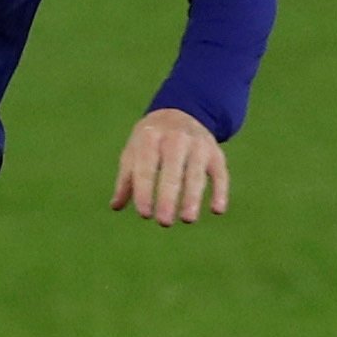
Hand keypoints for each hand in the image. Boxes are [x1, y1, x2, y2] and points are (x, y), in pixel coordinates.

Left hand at [111, 107, 229, 226]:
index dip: (144, 192)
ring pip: (196, 174)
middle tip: (164, 222)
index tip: (144, 215)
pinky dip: (221, 191)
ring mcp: (198, 145)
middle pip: (172, 172)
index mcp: (150, 139)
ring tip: (188, 220)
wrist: (180, 113)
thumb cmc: (150, 142)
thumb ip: (126, 179)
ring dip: (192, 197)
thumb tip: (115, 206)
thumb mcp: (133, 153)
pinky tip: (217, 210)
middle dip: (168, 198)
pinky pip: (220, 173)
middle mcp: (176, 139)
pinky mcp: (216, 153)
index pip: (146, 168)